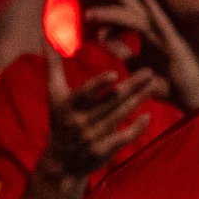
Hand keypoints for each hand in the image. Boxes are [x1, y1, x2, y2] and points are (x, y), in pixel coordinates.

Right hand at [33, 43, 159, 184]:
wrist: (61, 162)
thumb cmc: (59, 120)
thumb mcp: (54, 94)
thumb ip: (53, 66)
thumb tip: (45, 37)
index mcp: (68, 106)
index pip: (84, 94)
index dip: (98, 85)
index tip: (113, 74)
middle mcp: (80, 122)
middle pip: (110, 102)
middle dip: (131, 87)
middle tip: (150, 72)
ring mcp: (92, 138)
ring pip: (120, 116)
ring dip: (138, 100)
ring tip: (153, 85)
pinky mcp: (104, 151)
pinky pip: (124, 138)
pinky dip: (136, 127)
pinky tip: (148, 115)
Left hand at [87, 0, 198, 109]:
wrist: (190, 100)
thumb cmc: (166, 83)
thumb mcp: (135, 65)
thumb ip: (121, 51)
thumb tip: (102, 36)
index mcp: (147, 34)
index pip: (126, 16)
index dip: (109, 14)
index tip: (89, 17)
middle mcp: (157, 31)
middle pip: (134, 8)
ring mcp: (167, 37)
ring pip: (140, 18)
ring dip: (117, 13)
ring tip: (95, 12)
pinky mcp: (177, 46)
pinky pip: (166, 27)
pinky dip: (157, 12)